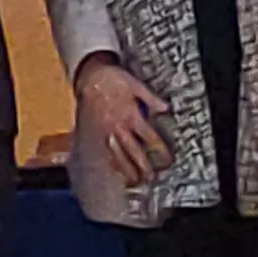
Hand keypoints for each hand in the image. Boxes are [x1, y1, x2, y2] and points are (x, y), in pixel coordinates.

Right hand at [75, 54, 172, 186]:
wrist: (89, 75)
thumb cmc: (112, 79)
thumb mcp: (135, 84)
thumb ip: (151, 98)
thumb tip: (165, 107)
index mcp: (131, 115)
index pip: (149, 137)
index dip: (160, 150)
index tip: (168, 159)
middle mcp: (119, 126)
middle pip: (133, 151)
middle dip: (143, 166)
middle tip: (151, 179)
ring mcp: (107, 130)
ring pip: (118, 154)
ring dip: (127, 169)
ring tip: (134, 181)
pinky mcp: (97, 131)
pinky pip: (106, 149)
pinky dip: (112, 160)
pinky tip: (116, 168)